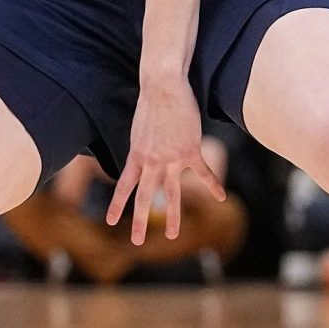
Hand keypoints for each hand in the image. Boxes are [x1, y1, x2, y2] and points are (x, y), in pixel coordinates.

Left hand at [108, 76, 224, 243]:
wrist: (164, 86)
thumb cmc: (151, 103)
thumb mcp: (139, 129)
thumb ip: (142, 149)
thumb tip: (143, 159)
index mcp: (136, 155)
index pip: (123, 185)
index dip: (116, 204)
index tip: (109, 221)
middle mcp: (151, 161)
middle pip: (144, 196)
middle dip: (139, 220)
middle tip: (136, 241)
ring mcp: (170, 158)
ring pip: (171, 193)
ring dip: (171, 215)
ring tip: (170, 234)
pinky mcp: (189, 151)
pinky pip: (203, 174)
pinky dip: (212, 185)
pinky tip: (220, 197)